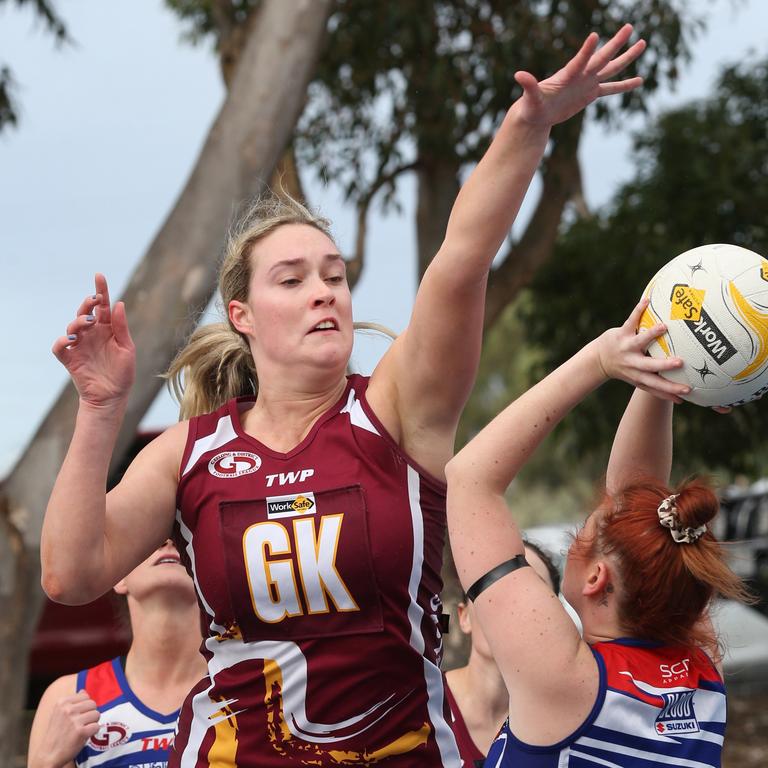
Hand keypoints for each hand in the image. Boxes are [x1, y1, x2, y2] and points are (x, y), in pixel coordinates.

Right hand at [36, 691, 100, 766]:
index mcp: (62, 702)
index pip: (86, 696)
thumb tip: (84, 691)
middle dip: (90, 714)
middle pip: (93, 704)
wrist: (48, 755)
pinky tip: (83, 736)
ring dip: (92, 723)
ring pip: (97, 714)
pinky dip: (93, 732)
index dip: (84, 707)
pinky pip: (97, 726)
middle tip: (80, 724)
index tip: (76, 716)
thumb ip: (72, 702)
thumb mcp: (59, 714)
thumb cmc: (56, 734)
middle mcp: (68, 709)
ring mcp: (74, 720)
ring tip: (81, 730)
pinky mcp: (80, 732)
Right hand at [51, 274, 135, 407]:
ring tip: (87, 323)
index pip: (102, 307)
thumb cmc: (122, 373)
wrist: (112, 396)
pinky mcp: (70, 359)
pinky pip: (60, 347)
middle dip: (87, 303)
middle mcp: (92, 335)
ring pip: (72, 326)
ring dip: (78, 321)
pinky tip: (72, 340)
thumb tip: (118, 303)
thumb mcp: (127, 348)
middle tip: (94, 300)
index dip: (100, 291)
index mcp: (107, 330)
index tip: (99, 276)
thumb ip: (121, 327)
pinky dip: (62, 341)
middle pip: (85, 313)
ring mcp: (80, 346)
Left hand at [512, 24, 644, 127]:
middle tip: (630, 27)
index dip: (586, 50)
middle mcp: (581, 75)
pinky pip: (611, 89)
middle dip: (616, 44)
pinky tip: (639, 80)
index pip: (579, 61)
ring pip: (611, 69)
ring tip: (643, 43)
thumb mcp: (530, 98)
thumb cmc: (531, 106)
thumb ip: (528, 85)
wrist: (537, 114)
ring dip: (627, 57)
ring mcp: (588, 83)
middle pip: (602, 58)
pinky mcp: (590, 94)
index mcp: (567, 75)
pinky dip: (624, 86)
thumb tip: (518, 75)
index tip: (595, 35)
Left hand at [596, 298, 689, 402]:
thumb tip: (683, 401)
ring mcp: (627, 347)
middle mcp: (633, 363)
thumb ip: (659, 387)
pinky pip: (631, 321)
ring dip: (651, 335)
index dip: (670, 390)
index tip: (686, 392)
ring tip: (664, 327)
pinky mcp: (621, 333)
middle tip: (680, 362)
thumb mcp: (640, 380)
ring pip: (640, 341)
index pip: (656, 386)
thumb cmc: (627, 370)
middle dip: (664, 366)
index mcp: (639, 376)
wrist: (598, 359)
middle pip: (649, 367)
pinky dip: (638, 310)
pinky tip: (647, 300)